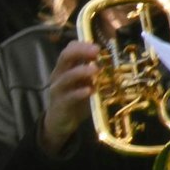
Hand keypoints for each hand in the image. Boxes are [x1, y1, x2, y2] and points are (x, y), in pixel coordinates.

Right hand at [39, 40, 99, 155]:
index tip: (98, 47)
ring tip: (95, 70)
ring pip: (66, 76)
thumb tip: (111, 63)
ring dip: (81, 71)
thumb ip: (93, 74)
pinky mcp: (60, 104)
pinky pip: (69, 96)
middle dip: (81, 51)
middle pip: (65, 56)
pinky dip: (79, 92)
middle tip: (96, 52)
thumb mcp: (85, 84)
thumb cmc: (75, 101)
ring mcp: (58, 89)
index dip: (82, 45)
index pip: (69, 49)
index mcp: (65, 67)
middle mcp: (59, 75)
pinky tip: (89, 91)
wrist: (60, 123)